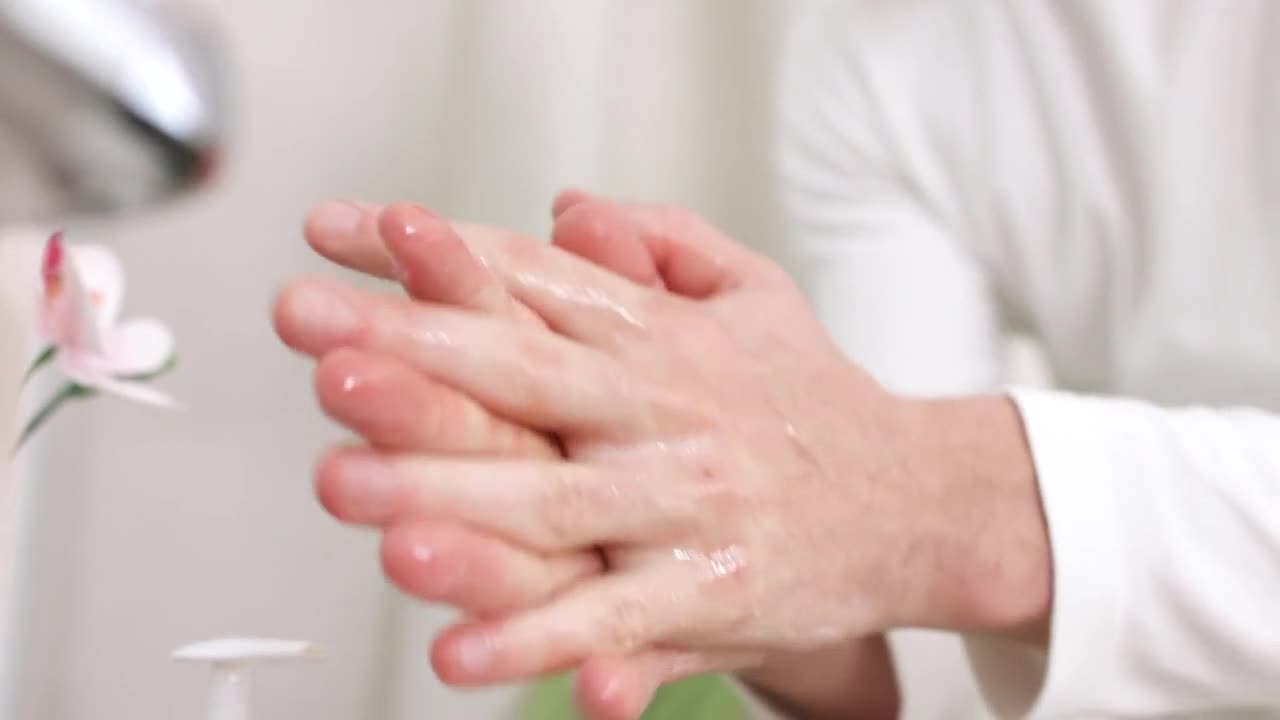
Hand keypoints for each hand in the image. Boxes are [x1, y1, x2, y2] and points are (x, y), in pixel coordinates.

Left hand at [276, 195, 1047, 715]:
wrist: (919, 501)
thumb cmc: (815, 400)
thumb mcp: (756, 295)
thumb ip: (664, 243)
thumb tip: (567, 205)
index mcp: (668, 339)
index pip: (543, 290)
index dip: (446, 268)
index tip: (361, 250)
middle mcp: (672, 415)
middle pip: (534, 385)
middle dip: (427, 374)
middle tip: (334, 367)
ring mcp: (689, 508)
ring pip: (558, 507)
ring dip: (454, 504)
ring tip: (360, 499)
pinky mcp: (710, 596)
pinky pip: (608, 622)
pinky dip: (535, 642)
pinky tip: (462, 654)